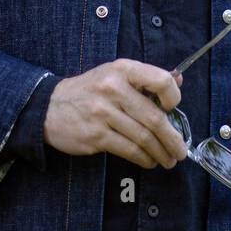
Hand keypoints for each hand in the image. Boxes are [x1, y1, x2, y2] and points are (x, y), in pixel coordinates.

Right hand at [43, 59, 187, 168]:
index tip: (174, 110)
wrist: (49, 106)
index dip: (173, 97)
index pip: (160, 80)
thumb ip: (145, 78)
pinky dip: (144, 159)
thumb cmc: (90, 90)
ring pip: (143, 137)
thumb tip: (179, 81)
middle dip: (172, 138)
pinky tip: (149, 161)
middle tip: (180, 150)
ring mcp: (103, 113)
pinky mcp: (96, 135)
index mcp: (122, 69)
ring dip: (161, 152)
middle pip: (154, 118)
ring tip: (168, 159)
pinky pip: (129, 150)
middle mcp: (113, 88)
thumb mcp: (115, 74)